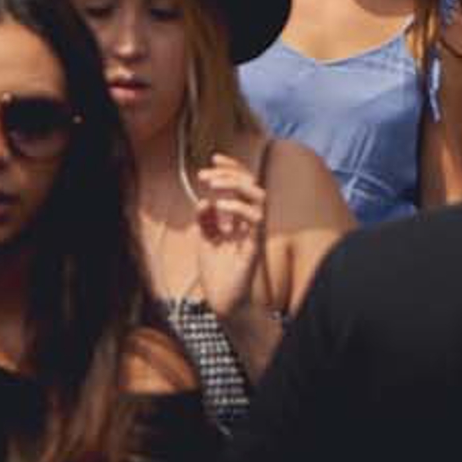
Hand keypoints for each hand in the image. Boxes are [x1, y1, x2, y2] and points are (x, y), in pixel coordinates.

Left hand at [194, 153, 267, 322]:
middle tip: (205, 173)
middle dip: (229, 172)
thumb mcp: (206, 241)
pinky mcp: (255, 244)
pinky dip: (238, 206)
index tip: (212, 158)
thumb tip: (204, 201)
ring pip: (258, 194)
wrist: (224, 303)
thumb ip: (206, 221)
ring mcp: (255, 230)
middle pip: (251, 183)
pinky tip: (219, 206)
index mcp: (240, 217)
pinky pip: (256, 217)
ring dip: (235, 184)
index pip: (242, 184)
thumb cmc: (218, 274)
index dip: (230, 168)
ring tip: (213, 184)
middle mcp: (251, 220)